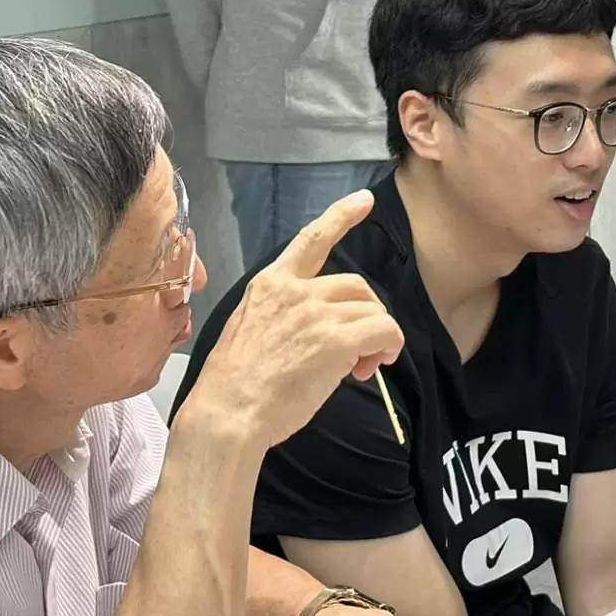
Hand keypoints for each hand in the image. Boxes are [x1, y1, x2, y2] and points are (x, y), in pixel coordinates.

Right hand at [176, 193, 404, 448]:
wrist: (227, 414)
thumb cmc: (234, 386)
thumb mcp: (250, 330)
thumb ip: (285, 317)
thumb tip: (320, 332)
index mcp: (270, 284)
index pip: (310, 240)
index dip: (341, 216)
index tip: (364, 201)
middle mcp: (295, 290)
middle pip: (355, 286)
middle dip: (364, 314)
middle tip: (359, 352)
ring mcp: (315, 312)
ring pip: (372, 310)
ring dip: (376, 336)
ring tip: (362, 367)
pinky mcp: (336, 339)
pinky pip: (383, 331)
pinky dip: (388, 346)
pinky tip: (374, 366)